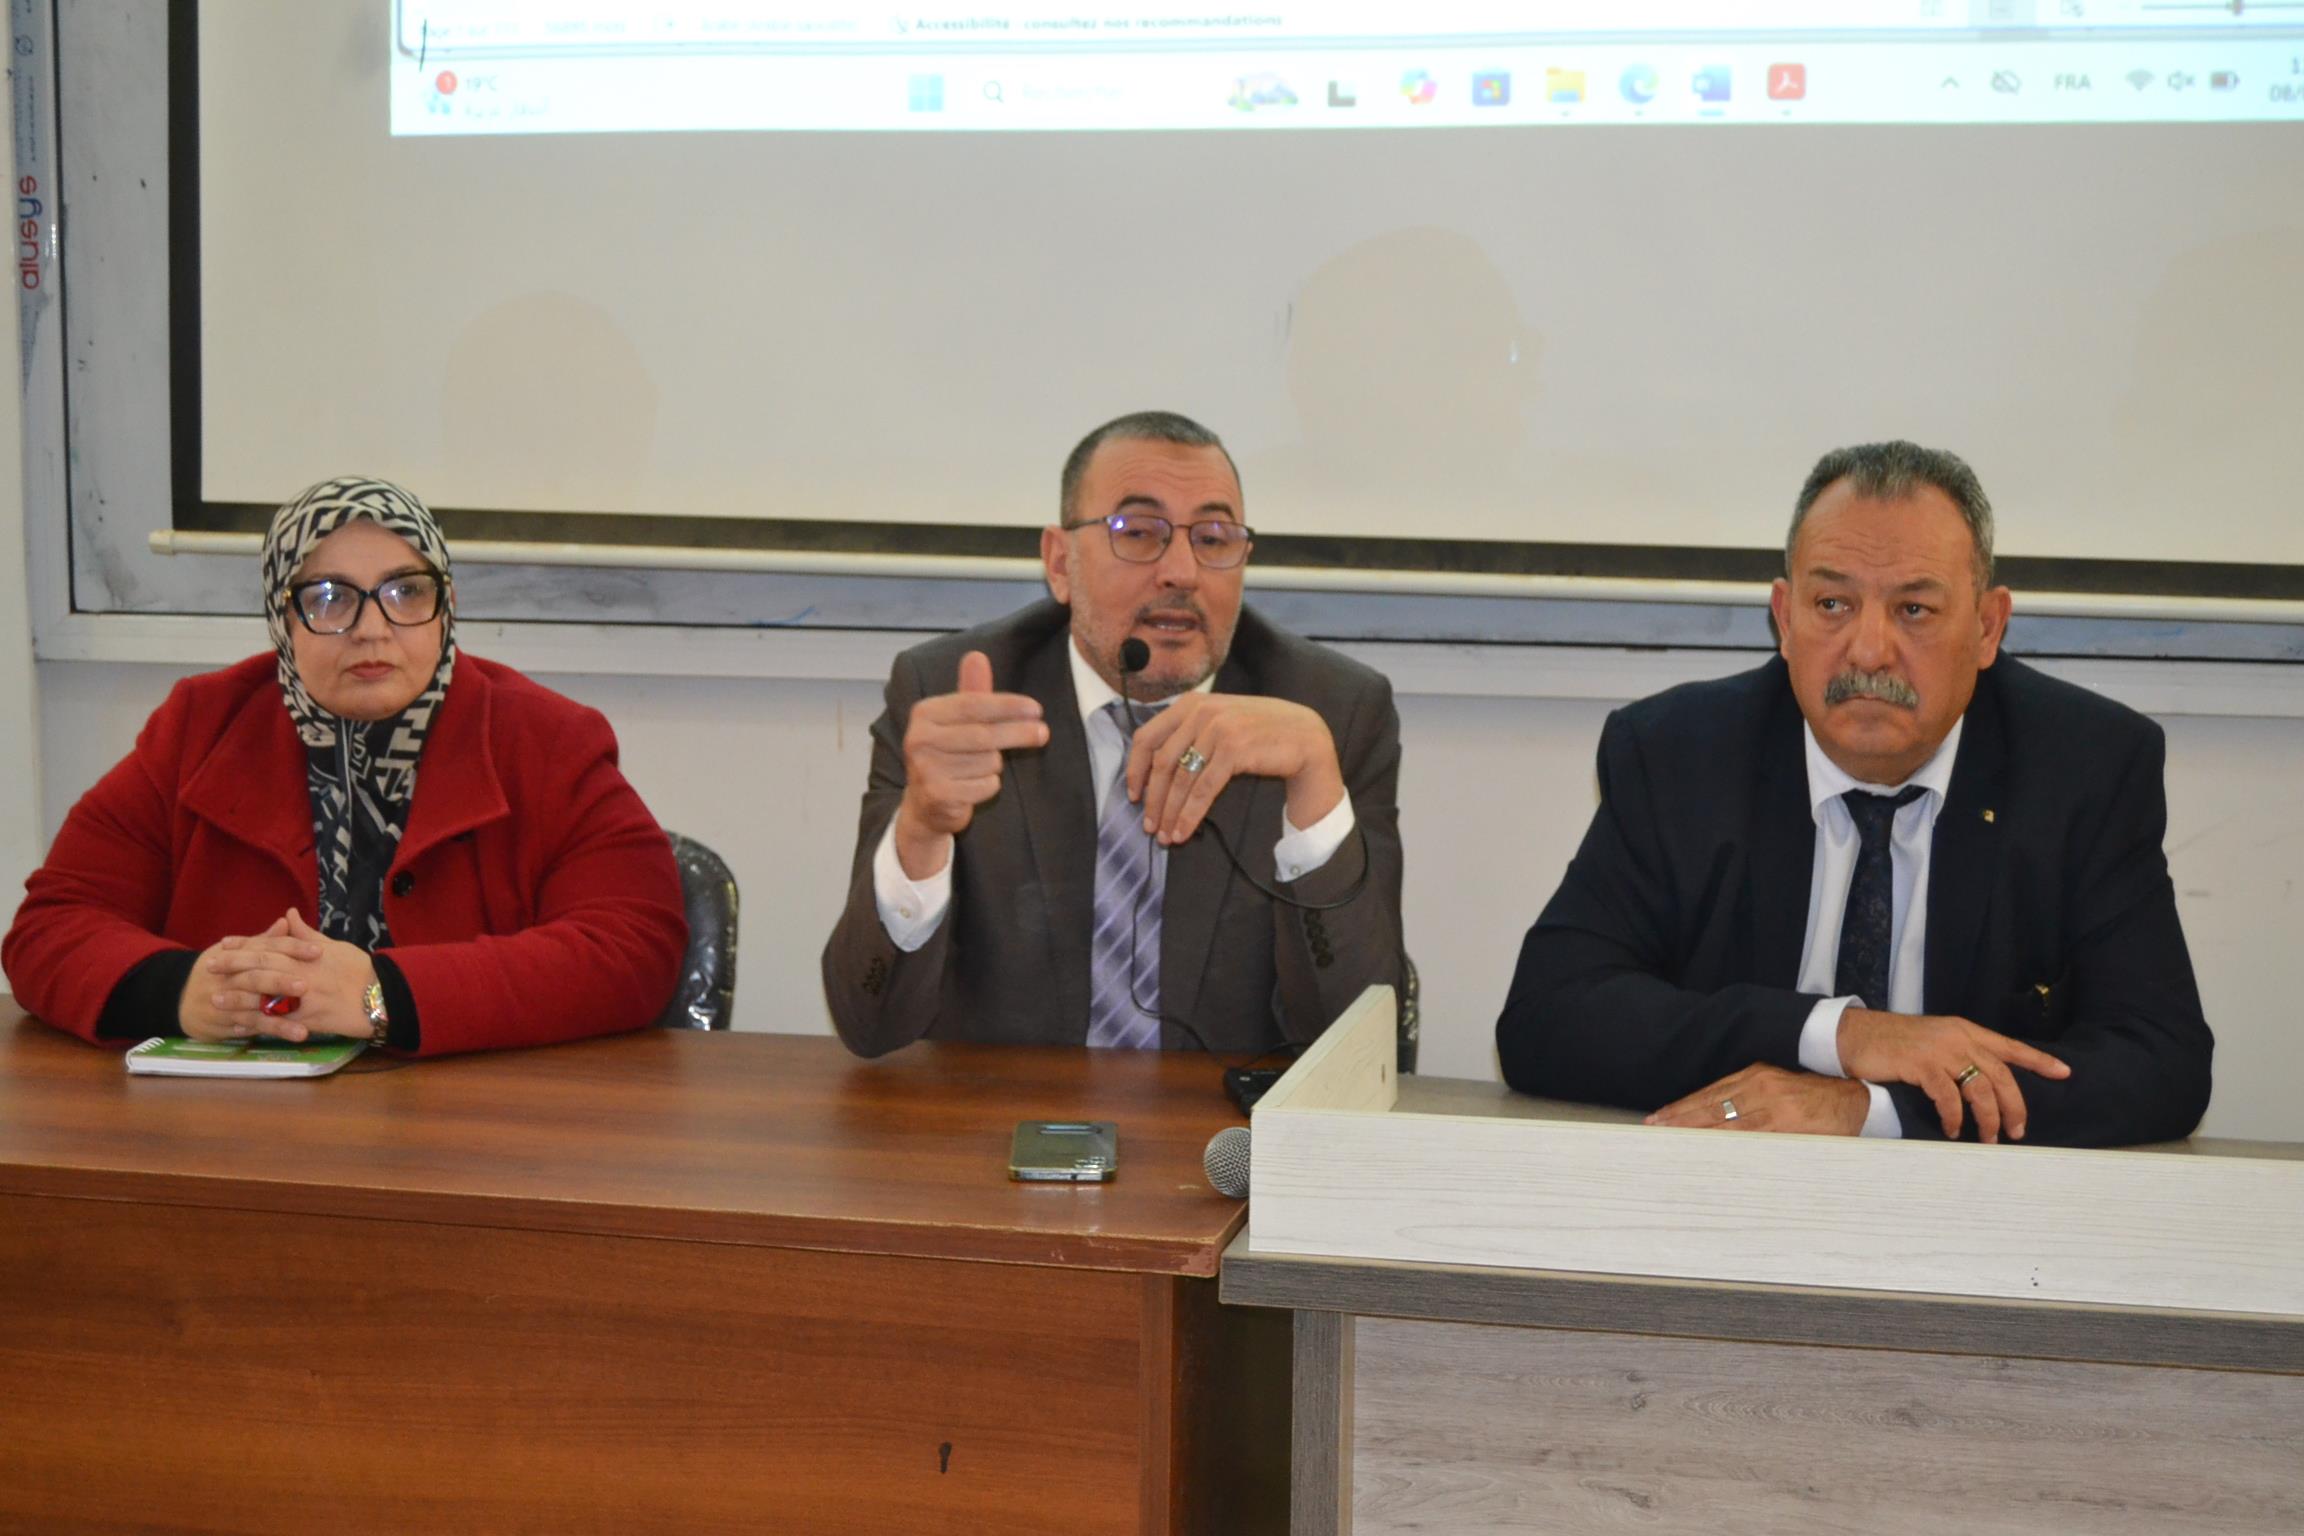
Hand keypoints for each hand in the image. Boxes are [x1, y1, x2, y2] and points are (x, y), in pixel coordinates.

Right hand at [177, 915, 320, 1040]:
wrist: (178, 995)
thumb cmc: (218, 971)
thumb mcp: (236, 952)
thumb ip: (264, 941)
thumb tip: (288, 920)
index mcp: (236, 955)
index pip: (266, 948)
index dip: (292, 948)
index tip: (319, 951)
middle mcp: (229, 978)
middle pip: (256, 978)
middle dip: (280, 982)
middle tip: (306, 986)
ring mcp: (224, 1003)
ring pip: (253, 1011)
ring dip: (279, 1021)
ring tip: (303, 1031)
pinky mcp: (222, 1023)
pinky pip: (245, 1028)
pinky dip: (264, 1032)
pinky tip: (284, 1037)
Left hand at [198, 908, 383, 1040]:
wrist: (381, 997)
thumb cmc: (360, 970)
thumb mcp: (335, 946)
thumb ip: (307, 934)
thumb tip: (289, 915)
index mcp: (306, 955)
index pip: (269, 946)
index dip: (244, 945)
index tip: (223, 944)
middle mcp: (301, 974)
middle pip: (260, 968)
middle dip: (232, 967)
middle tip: (208, 967)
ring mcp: (303, 998)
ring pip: (263, 996)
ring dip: (237, 997)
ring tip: (215, 998)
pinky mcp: (307, 1020)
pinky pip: (276, 1023)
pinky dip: (256, 1024)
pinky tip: (239, 1026)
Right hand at [891, 651, 1049, 877]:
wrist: (925, 804)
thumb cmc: (947, 754)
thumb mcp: (957, 720)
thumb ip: (970, 691)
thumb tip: (977, 656)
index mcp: (924, 713)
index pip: (973, 704)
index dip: (1007, 706)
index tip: (1036, 709)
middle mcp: (919, 739)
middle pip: (983, 734)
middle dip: (1018, 733)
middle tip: (1043, 733)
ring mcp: (925, 768)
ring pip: (987, 761)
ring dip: (995, 765)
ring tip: (981, 767)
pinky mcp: (937, 795)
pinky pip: (984, 785)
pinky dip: (989, 785)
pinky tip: (975, 786)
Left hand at [1124, 693, 1343, 845]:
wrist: (1305, 736)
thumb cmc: (1261, 733)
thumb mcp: (1220, 722)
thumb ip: (1191, 734)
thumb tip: (1154, 772)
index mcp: (1191, 704)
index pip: (1147, 737)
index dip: (1135, 770)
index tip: (1133, 795)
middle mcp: (1201, 712)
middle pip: (1162, 763)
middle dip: (1153, 799)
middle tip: (1149, 826)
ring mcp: (1217, 729)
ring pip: (1181, 780)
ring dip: (1170, 813)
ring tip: (1165, 836)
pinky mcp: (1233, 749)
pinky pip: (1202, 790)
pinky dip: (1189, 815)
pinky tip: (1183, 832)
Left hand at [1645, 1064, 1871, 1135]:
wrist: (1856, 1098)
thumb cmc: (1814, 1097)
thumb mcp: (1778, 1087)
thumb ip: (1749, 1099)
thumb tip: (1714, 1119)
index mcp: (1755, 1076)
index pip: (1709, 1094)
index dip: (1682, 1107)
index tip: (1660, 1118)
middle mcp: (1759, 1087)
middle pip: (1710, 1106)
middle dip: (1680, 1119)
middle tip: (1654, 1131)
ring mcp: (1773, 1106)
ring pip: (1725, 1123)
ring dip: (1696, 1134)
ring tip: (1672, 1143)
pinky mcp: (1788, 1125)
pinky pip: (1751, 1138)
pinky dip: (1727, 1146)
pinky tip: (1709, 1153)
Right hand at [1837, 1008, 2071, 1142]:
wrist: (1855, 1035)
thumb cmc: (1893, 1043)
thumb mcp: (1933, 1042)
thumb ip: (1958, 1056)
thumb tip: (1981, 1085)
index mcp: (1965, 1031)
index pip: (2010, 1046)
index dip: (2039, 1060)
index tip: (2065, 1073)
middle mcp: (1958, 1038)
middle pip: (2001, 1075)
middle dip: (2015, 1107)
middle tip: (2018, 1132)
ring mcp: (1940, 1050)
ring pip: (1980, 1089)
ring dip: (1988, 1119)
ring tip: (1988, 1139)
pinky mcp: (1921, 1064)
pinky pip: (1949, 1097)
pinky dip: (1954, 1118)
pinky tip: (1952, 1130)